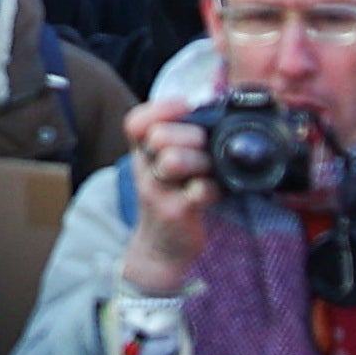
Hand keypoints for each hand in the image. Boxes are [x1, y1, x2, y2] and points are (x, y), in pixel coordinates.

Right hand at [116, 95, 220, 294]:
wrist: (162, 247)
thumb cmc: (172, 196)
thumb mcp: (165, 165)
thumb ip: (181, 139)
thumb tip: (218, 110)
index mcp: (142, 151)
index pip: (137, 121)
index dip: (161, 109)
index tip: (185, 108)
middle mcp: (144, 167)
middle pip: (160, 136)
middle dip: (191, 135)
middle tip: (205, 146)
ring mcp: (157, 190)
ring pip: (173, 160)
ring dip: (201, 160)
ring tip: (209, 169)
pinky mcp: (176, 211)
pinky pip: (199, 190)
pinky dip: (215, 187)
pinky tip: (217, 191)